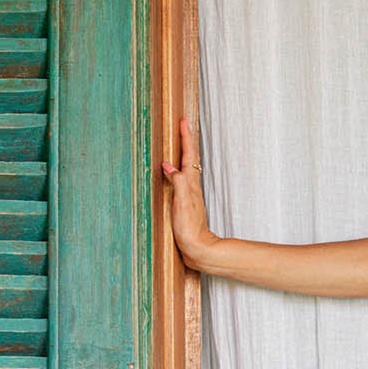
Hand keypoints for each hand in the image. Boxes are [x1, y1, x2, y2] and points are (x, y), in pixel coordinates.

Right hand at [160, 114, 215, 267]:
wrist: (199, 248)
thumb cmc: (190, 228)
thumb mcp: (181, 203)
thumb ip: (177, 182)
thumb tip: (168, 165)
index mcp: (190, 184)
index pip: (188, 155)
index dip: (186, 137)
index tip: (184, 120)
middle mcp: (191, 186)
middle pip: (190, 158)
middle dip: (187, 139)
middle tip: (184, 123)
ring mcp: (189, 194)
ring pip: (187, 167)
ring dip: (185, 151)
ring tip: (181, 139)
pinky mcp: (185, 202)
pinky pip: (182, 178)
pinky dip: (179, 167)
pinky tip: (175, 169)